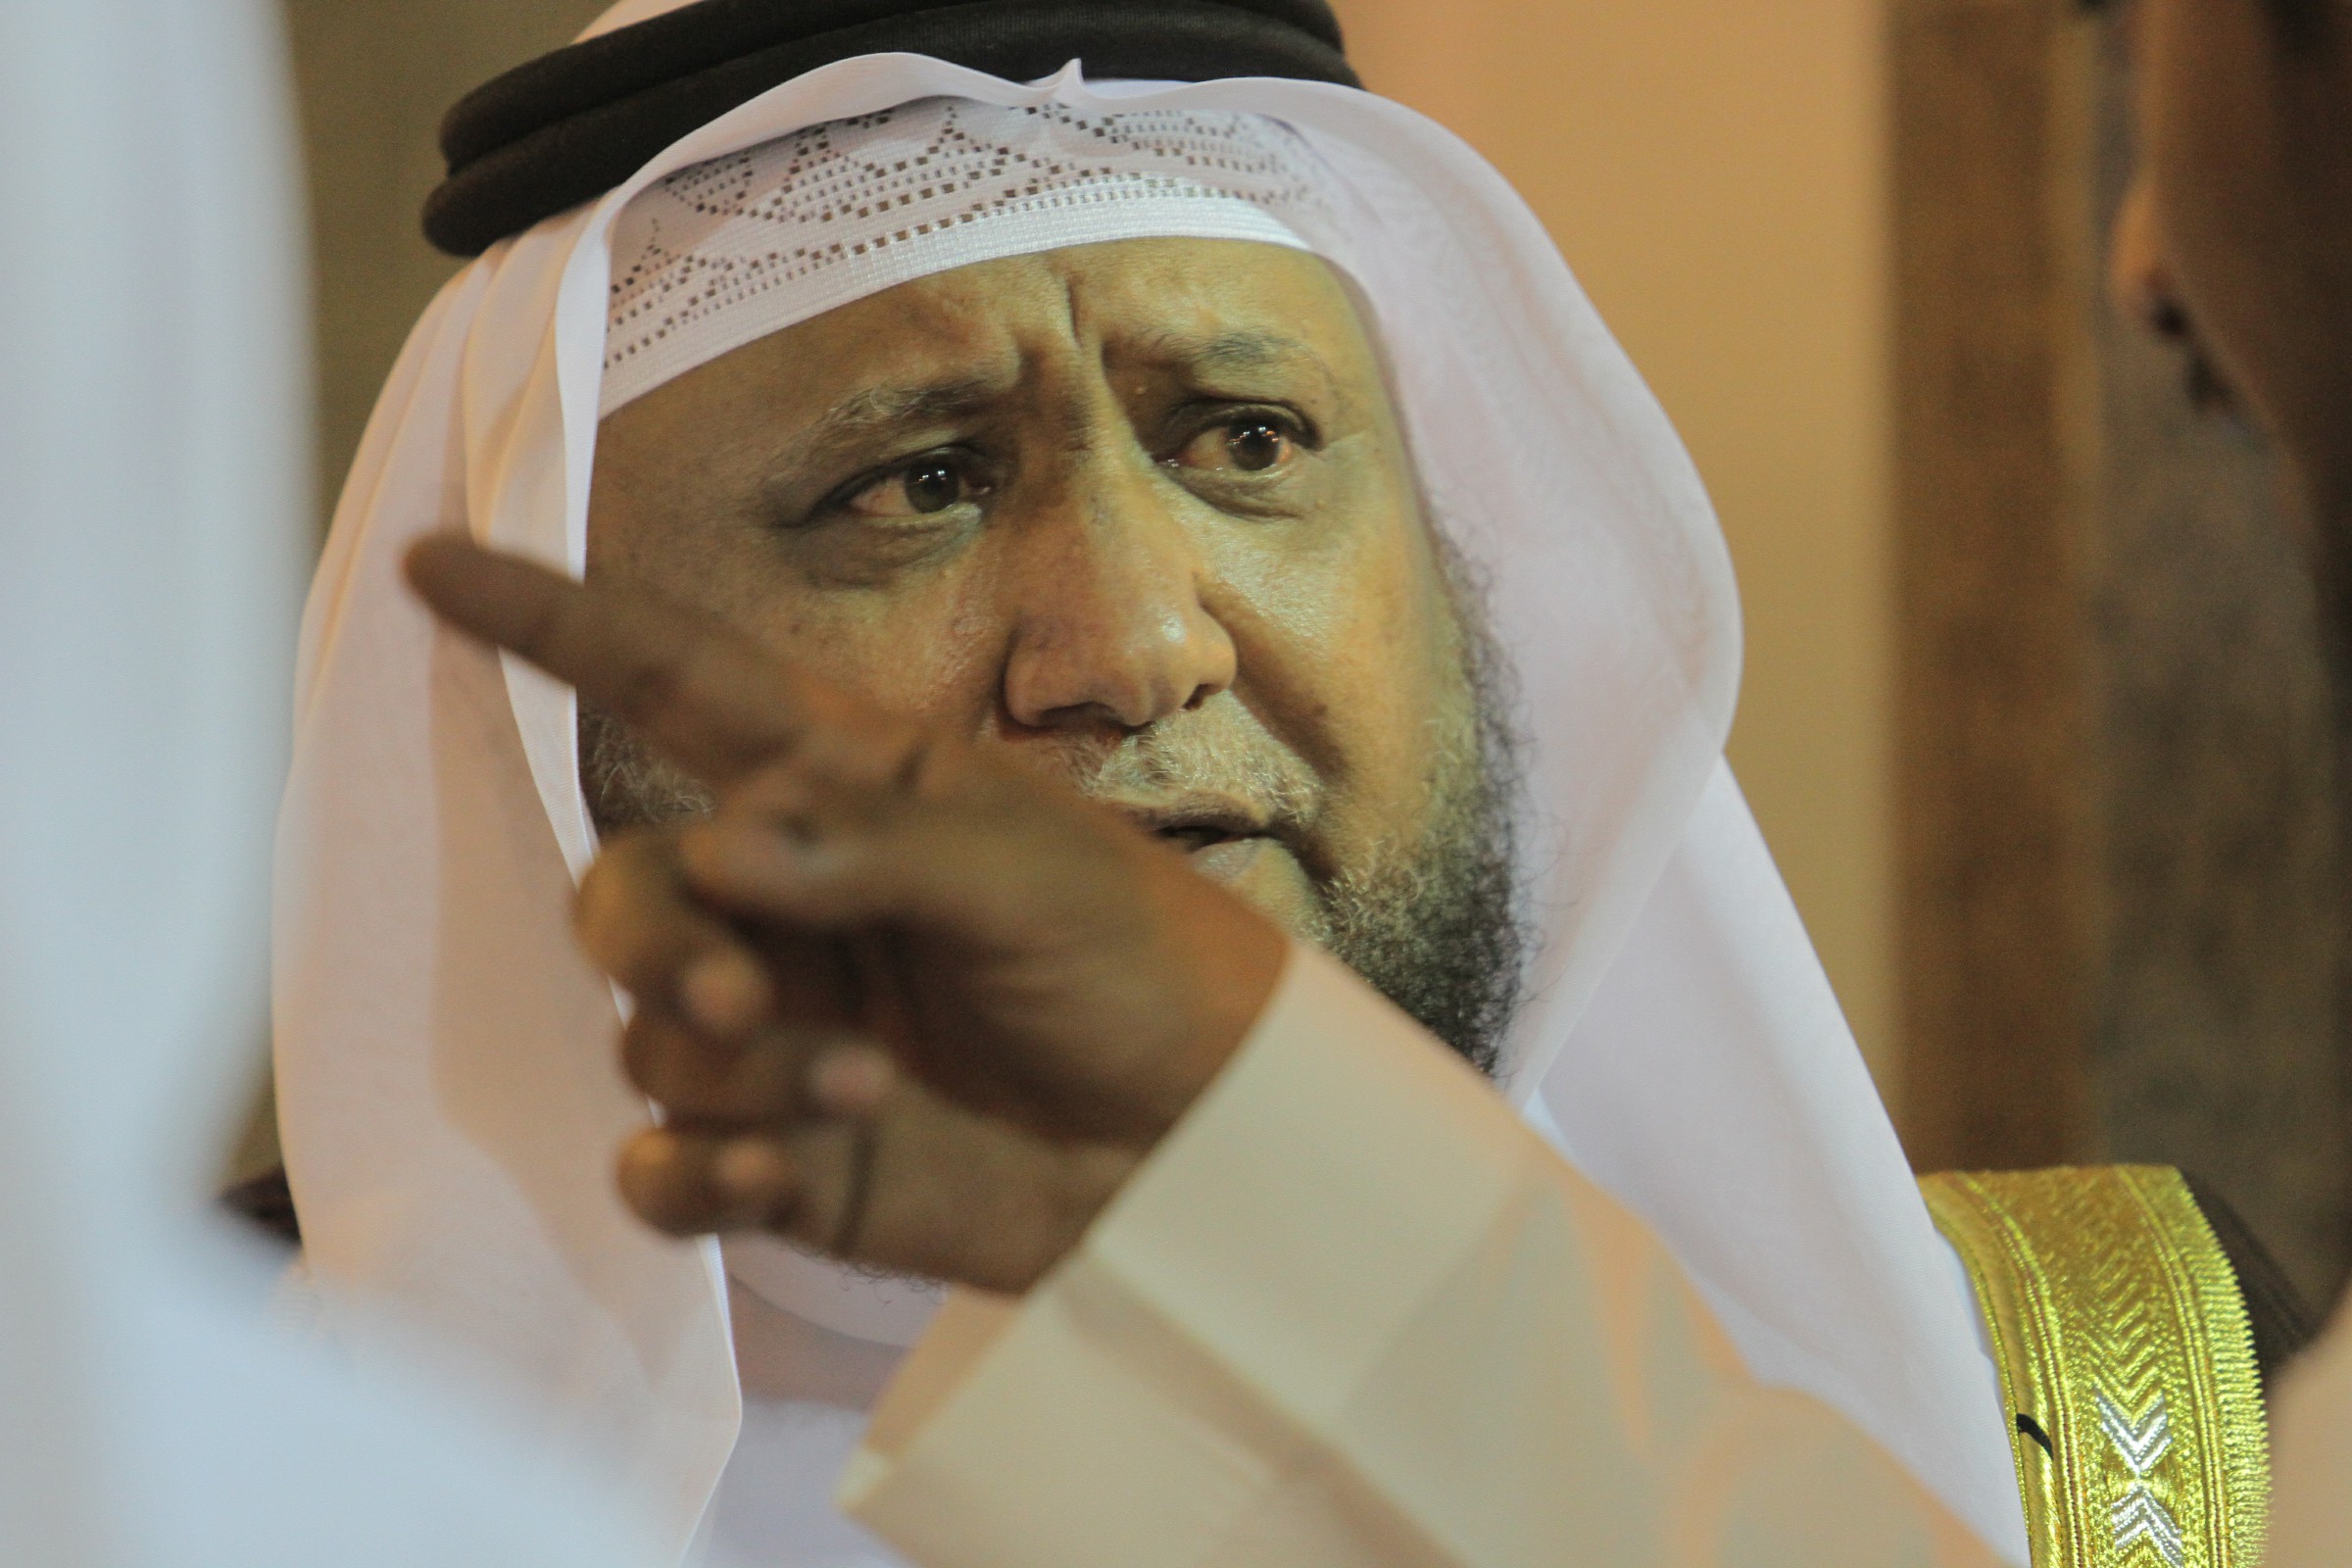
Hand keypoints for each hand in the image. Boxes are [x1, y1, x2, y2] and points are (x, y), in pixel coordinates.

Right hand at [405, 537, 1287, 1292]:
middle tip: (739, 998)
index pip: (673, 682)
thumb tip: (717, 853)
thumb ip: (875, 848)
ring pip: (654, 1039)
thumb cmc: (1146, 965)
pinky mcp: (785, 1157)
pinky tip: (772, 1180)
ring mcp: (781, 1030)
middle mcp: (789, 902)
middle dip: (656, 943)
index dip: (555, 622)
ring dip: (740, 1071)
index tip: (435, 563)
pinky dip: (691, 1180)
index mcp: (845, 788)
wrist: (1206, 1144)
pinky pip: (663, 1169)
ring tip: (873, 1088)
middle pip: (627, 892)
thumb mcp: (1037, 870)